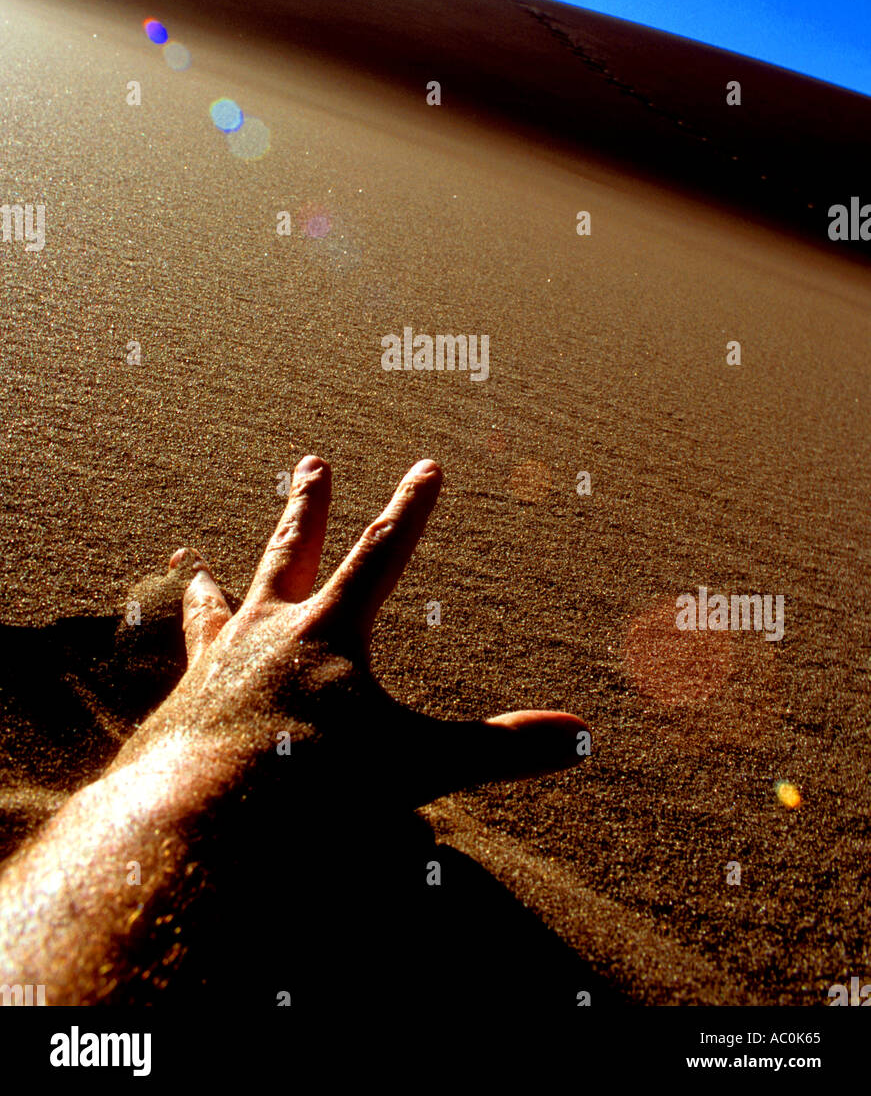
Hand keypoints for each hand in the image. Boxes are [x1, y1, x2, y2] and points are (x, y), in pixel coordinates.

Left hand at [115, 456, 586, 814]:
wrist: (200, 818)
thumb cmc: (313, 786)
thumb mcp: (419, 765)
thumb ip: (499, 749)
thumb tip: (582, 738)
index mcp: (328, 630)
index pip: (381, 553)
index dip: (411, 509)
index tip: (428, 466)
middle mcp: (265, 631)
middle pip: (291, 552)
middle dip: (308, 507)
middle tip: (313, 462)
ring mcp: (214, 666)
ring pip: (216, 607)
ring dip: (213, 585)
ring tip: (194, 567)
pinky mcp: (177, 709)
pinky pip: (182, 673)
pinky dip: (182, 665)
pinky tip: (176, 675)